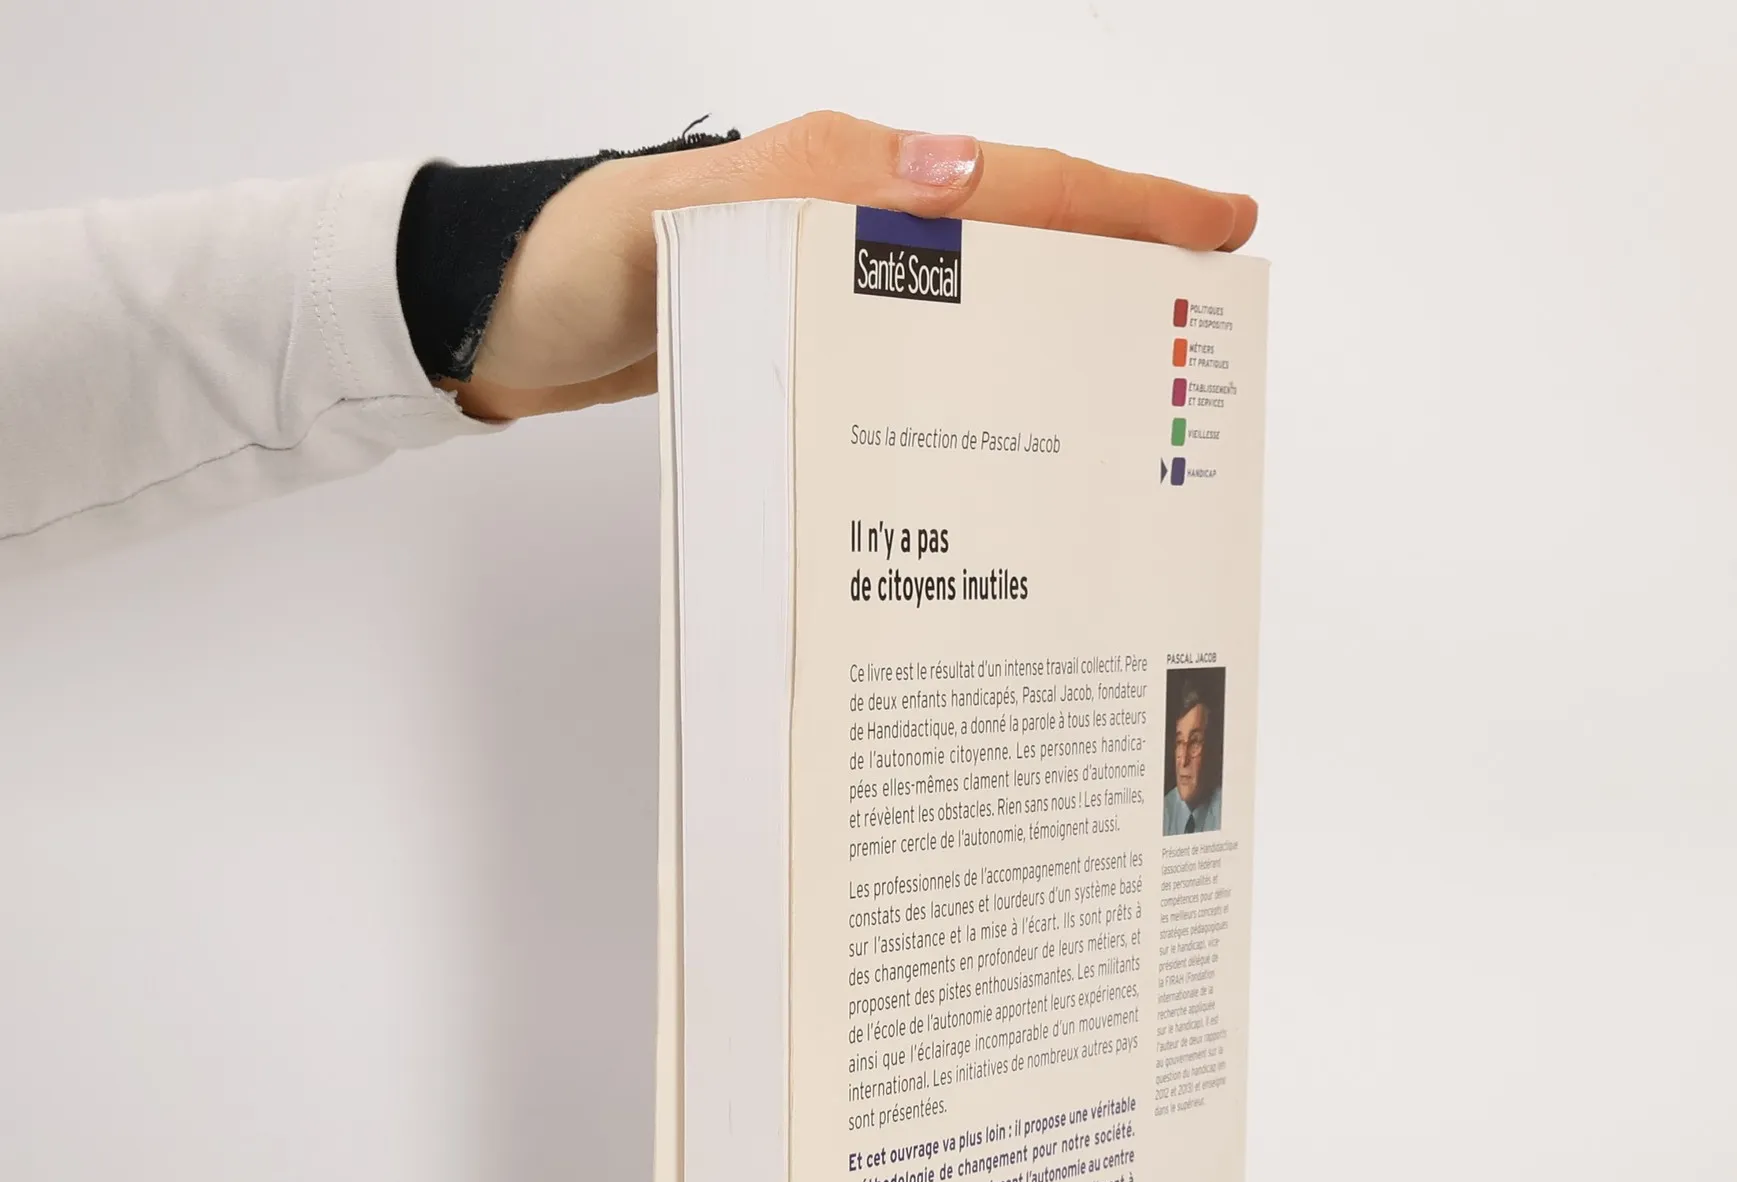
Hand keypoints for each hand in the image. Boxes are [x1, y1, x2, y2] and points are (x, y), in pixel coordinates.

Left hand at [455, 111, 1256, 420]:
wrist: (491, 323)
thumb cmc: (572, 264)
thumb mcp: (680, 215)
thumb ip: (803, 188)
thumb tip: (957, 174)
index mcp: (842, 178)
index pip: (1015, 184)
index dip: (1123, 208)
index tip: (1217, 229)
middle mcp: (851, 225)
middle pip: (1019, 241)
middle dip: (1122, 268)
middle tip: (1207, 317)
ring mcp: (832, 288)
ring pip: (978, 302)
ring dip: (1059, 328)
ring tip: (1137, 379)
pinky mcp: (805, 344)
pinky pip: (917, 355)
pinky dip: (976, 378)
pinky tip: (1004, 425)